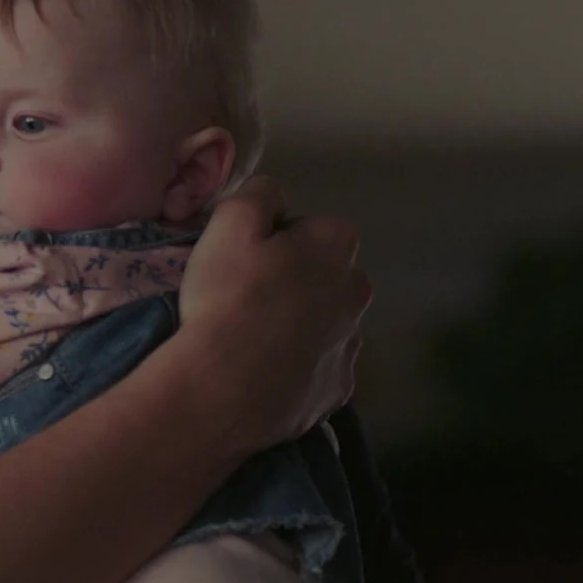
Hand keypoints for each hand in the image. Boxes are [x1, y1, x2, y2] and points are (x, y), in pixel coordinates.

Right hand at [176, 176, 370, 454]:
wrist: (226, 388)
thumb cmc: (228, 297)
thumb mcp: (230, 221)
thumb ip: (259, 194)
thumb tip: (274, 196)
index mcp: (335, 246)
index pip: (313, 226)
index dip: (278, 237)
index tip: (247, 256)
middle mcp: (356, 292)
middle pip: (328, 275)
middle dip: (299, 279)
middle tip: (249, 295)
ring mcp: (351, 345)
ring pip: (327, 321)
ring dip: (300, 323)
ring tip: (253, 338)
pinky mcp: (338, 389)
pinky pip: (321, 366)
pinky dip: (300, 366)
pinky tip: (266, 371)